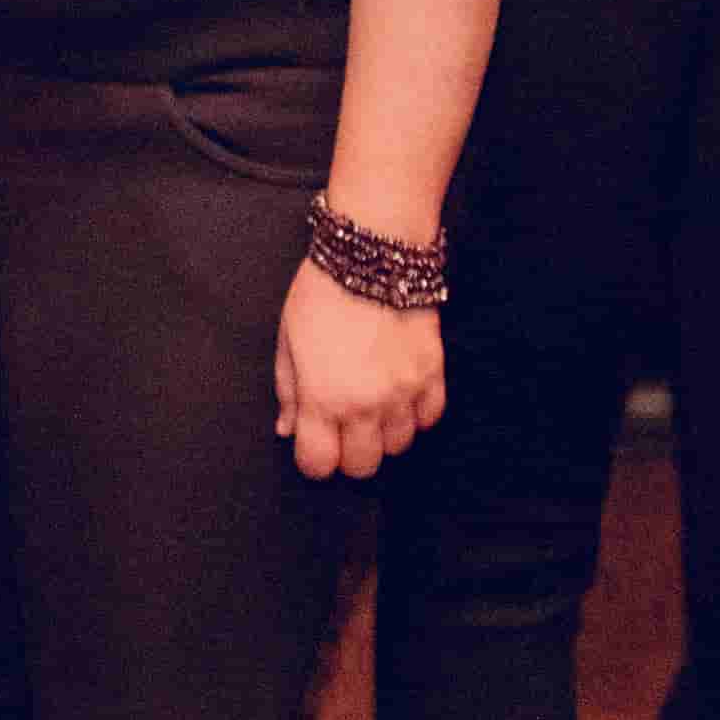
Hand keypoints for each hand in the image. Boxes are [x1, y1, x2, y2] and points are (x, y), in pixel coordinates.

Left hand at [275, 258, 445, 480]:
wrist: (372, 253)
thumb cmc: (322, 291)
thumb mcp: (287, 340)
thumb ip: (288, 391)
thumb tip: (286, 428)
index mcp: (322, 398)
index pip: (319, 464)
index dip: (314, 457)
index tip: (314, 441)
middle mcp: (365, 404)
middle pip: (362, 466)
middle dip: (349, 452)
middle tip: (343, 425)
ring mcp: (403, 391)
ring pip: (398, 446)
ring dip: (383, 432)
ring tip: (373, 403)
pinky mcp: (432, 373)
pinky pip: (430, 417)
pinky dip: (415, 413)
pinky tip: (400, 392)